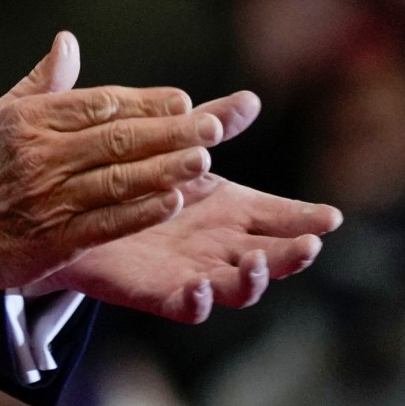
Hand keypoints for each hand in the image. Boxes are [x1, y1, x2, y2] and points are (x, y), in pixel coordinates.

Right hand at [0, 33, 227, 295]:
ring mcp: (49, 198)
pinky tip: (172, 201)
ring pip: (117, 181)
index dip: (145, 103)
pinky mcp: (55, 240)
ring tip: (202, 160)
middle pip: (117, 139)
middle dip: (169, 133)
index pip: (100, 104)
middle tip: (213, 127)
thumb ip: (42, 81)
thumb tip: (68, 40)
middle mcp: (42, 156)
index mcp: (31, 120)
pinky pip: (106, 223)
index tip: (183, 102)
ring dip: (163, 170)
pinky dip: (141, 212)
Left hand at [23, 90, 341, 322]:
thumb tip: (251, 99)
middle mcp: (220, 245)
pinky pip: (186, 306)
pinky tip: (197, 286)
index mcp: (230, 209)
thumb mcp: (175, 144)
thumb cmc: (131, 174)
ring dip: (254, 280)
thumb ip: (211, 123)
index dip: (306, 218)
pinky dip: (198, 301)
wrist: (74, 208)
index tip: (331, 217)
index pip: (280, 216)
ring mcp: (195, 272)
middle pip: (272, 257)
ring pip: (238, 287)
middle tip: (309, 245)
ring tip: (255, 263)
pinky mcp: (159, 293)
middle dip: (293, 255)